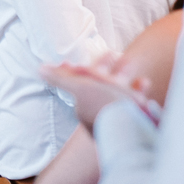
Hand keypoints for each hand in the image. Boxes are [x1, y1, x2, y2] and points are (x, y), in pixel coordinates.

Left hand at [40, 55, 156, 131]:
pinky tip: (144, 81)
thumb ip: (61, 79)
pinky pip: (135, 100)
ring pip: (118, 89)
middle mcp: (98, 110)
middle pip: (100, 83)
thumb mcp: (80, 87)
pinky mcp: (134, 117)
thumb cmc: (106, 105)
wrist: (135, 130)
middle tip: (113, 53)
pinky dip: (138, 89)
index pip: (78, 81)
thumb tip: (39, 68)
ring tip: (129, 60)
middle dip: (105, 67)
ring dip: (123, 73)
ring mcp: (115, 114)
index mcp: (84, 102)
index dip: (77, 68)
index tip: (77, 59)